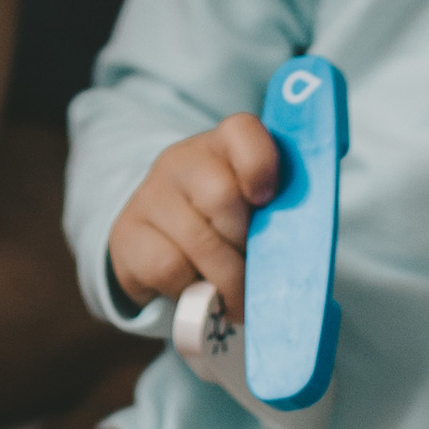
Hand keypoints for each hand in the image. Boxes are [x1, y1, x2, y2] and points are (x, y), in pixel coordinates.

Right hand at [107, 115, 284, 316]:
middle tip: (257, 271)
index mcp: (223, 146)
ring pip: (199, 240)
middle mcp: (183, 161)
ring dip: (227, 280)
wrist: (154, 244)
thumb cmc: (221, 228)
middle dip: (247, 244)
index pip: (242, 130)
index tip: (267, 200)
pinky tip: (197, 291)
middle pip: (222, 195)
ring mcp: (151, 195)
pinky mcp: (127, 234)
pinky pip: (169, 267)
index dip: (260, 165)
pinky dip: (191, 289)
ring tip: (237, 298)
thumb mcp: (249, 210)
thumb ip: (276, 213)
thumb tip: (301, 250)